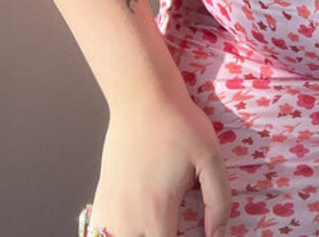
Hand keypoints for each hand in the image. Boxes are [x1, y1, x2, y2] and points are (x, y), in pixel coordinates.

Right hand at [85, 84, 232, 236]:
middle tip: (174, 226)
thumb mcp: (211, 157)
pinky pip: (100, 231)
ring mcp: (111, 208)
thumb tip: (217, 234)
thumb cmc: (178, 124)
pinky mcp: (102, 196)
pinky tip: (130, 227)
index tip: (191, 234)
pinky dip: (112, 234)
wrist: (142, 96)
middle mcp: (128, 218)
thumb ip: (218, 201)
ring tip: (154, 226)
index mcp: (157, 213)